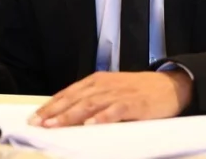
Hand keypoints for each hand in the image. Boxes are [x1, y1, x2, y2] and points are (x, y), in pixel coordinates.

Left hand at [28, 70, 192, 127]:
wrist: (170, 86)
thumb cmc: (139, 91)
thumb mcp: (112, 91)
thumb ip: (93, 100)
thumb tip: (67, 116)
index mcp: (98, 81)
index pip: (69, 93)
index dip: (51, 105)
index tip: (35, 117)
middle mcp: (106, 85)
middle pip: (75, 98)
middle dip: (55, 112)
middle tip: (39, 123)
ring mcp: (119, 93)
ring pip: (90, 104)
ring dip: (71, 115)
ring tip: (56, 125)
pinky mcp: (134, 103)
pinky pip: (115, 111)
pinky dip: (102, 117)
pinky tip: (90, 125)